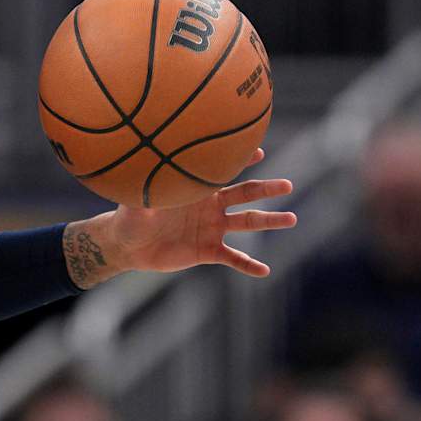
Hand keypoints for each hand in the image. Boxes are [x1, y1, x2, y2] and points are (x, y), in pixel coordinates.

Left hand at [65, 150, 295, 287]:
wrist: (128, 246)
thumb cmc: (131, 217)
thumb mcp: (136, 202)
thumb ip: (143, 191)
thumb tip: (137, 170)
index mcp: (197, 190)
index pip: (222, 171)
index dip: (239, 160)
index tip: (257, 149)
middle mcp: (210, 207)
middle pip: (245, 195)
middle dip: (267, 189)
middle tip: (287, 185)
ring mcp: (212, 229)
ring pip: (247, 223)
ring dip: (269, 221)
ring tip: (291, 219)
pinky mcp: (208, 251)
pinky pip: (233, 258)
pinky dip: (248, 265)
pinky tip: (264, 270)